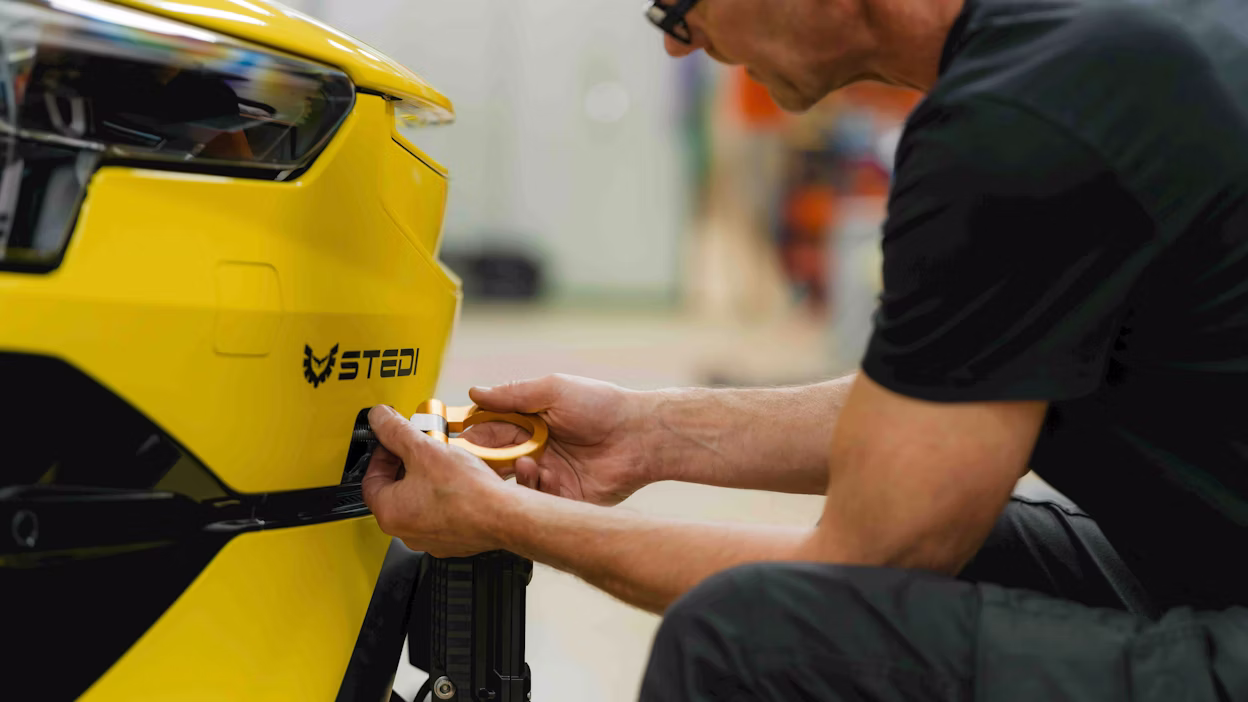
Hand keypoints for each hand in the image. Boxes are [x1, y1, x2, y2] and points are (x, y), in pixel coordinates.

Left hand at [362, 404, 508, 557]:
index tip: (393, 441)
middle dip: (407, 463)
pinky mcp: (454, 539)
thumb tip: (379, 418)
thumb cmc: (467, 493)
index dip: (382, 453)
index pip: (371, 478)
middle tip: (421, 446)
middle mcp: (405, 531)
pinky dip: (445, 494)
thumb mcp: (425, 448)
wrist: (505, 516)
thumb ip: (395, 430)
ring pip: (420, 500)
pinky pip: (442, 512)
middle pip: (396, 489)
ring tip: (442, 460)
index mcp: (389, 513)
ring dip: (427, 477)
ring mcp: (431, 538)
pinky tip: (459, 480)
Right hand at [463, 374, 654, 505]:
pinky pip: (537, 501)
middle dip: (483, 462)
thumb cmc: (603, 406)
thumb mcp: (554, 390)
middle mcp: (536, 450)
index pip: (490, 431)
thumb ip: (513, 395)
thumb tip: (475, 392)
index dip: (472, 436)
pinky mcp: (563, 499)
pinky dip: (534, 489)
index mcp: (531, 424)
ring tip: (526, 461)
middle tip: (474, 462)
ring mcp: (549, 476)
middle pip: (496, 461)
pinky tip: (543, 473)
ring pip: (512, 485)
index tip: (455, 440)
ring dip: (511, 474)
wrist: (640, 435)